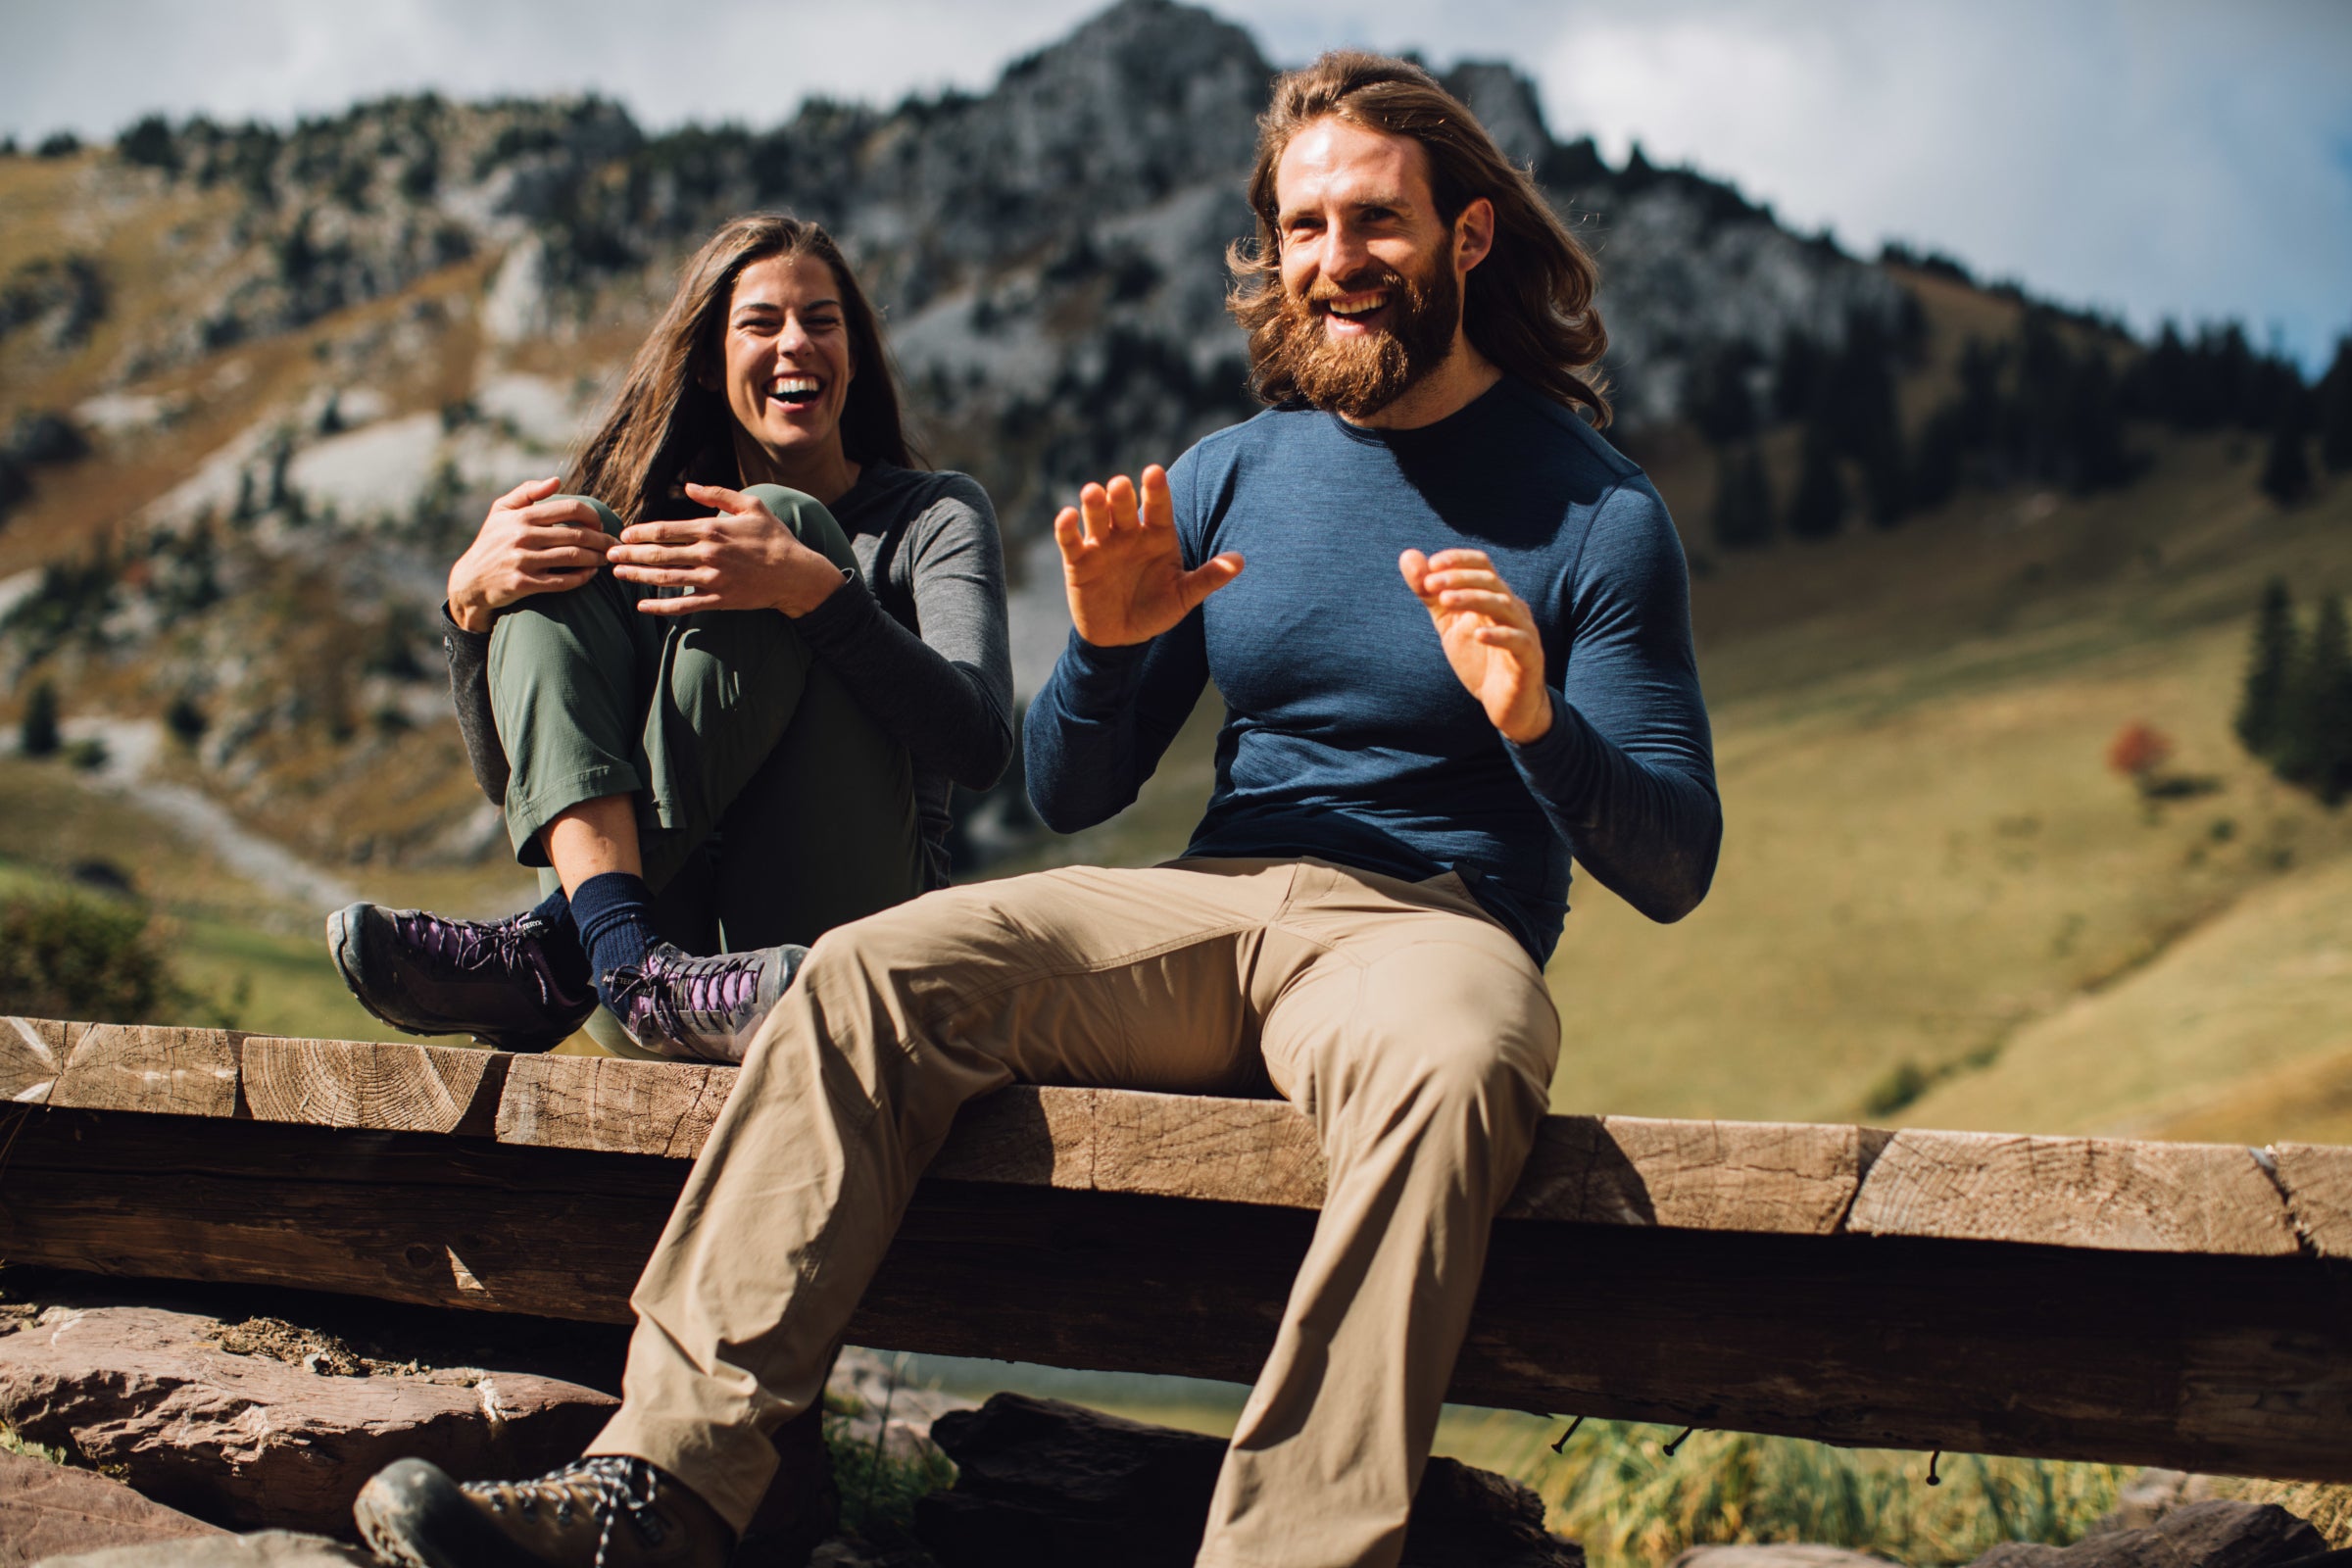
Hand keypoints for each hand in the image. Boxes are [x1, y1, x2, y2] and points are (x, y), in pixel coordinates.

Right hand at [446, 478, 613, 632]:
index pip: (569, 509)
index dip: (592, 516)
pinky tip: (590, 574)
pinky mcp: (523, 584)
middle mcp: (522, 536)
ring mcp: (523, 561)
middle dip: (601, 540)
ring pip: (572, 558)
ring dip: (596, 558)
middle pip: (576, 535)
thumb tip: (557, 480)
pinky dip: (581, 578)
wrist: (471, 580)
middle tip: (612, 545)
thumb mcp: (500, 511)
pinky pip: (561, 581)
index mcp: (521, 516)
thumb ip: (527, 492)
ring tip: (606, 559)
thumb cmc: (491, 541)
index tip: (599, 524)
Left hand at [608, 482, 847, 616]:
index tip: (624, 534)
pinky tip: (643, 606)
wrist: (795, 574)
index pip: (666, 530)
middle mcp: (708, 554)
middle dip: (630, 554)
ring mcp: (712, 579)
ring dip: (638, 576)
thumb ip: (718, 494)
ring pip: (665, 578)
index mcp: (712, 529)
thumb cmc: (774, 537)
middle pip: (659, 554)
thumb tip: (689, 486)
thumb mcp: (751, 506)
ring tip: (619, 574)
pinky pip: (683, 605)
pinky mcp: (718, 600)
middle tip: (609, 554)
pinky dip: (660, 606)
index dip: (640, 533)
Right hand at [1052, 465, 1241, 646]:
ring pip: (1097, 517)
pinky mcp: (1078, 561)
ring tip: (1093, 493)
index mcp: (1157, 535)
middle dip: (1122, 495)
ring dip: (1094, 504)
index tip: (1154, 472)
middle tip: (1120, 484)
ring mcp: (1102, 544)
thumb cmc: (1157, 608)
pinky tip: (1067, 517)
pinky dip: (1066, 528)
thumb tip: (1241, 561)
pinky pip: (1071, 540)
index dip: (1156, 490)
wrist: (1122, 637)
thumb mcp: (1184, 596)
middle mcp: (1128, 533)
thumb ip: (1208, 577)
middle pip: (1124, 506)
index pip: (1159, 507)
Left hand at [1400, 548, 1552, 743]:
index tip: (1430, 565)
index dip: (1458, 560)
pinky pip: (1518, 641)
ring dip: (1473, 599)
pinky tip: (1477, 635)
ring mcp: (1524, 632)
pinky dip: (1498, 635)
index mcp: (1495, 597)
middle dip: (1460, 578)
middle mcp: (1513, 609)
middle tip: (1431, 584)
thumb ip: (1430, 594)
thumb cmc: (1480, 660)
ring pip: (1504, 606)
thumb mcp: (1448, 624)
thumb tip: (1408, 556)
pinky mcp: (1529, 658)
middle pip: (1491, 581)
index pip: (1482, 565)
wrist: (1507, 705)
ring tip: (1446, 601)